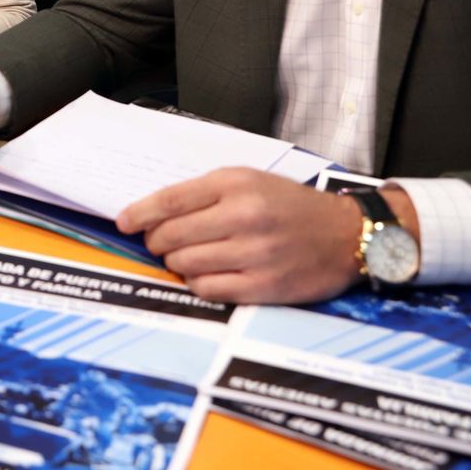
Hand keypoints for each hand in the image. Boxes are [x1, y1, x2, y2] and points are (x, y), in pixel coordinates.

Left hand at [117, 168, 367, 302]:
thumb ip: (204, 193)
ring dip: (177, 263)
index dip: (139, 213)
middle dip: (157, 242)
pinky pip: (208, 289)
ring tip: (187, 257)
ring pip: (186, 264)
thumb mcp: (248, 180)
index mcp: (236, 184)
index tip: (124, 222)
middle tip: (160, 243)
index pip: (171, 200)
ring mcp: (254, 253)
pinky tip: (207, 275)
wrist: (346, 234)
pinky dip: (198, 284)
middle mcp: (244, 216)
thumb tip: (153, 214)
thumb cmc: (290, 205)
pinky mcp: (264, 285)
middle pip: (172, 235)